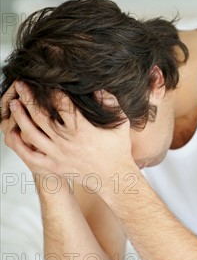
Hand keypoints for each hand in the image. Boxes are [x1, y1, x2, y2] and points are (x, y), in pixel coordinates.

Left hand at [2, 81, 135, 193]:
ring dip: (20, 116)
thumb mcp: (121, 122)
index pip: (61, 104)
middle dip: (29, 98)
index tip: (47, 82)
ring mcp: (58, 155)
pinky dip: (18, 144)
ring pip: (31, 133)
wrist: (114, 177)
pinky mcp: (53, 166)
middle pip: (40, 115)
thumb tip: (97, 87)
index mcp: (83, 130)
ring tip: (15, 104)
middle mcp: (67, 142)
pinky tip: (12, 132)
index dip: (52, 91)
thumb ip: (110, 102)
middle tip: (21, 85)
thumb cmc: (118, 148)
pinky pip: (29, 155)